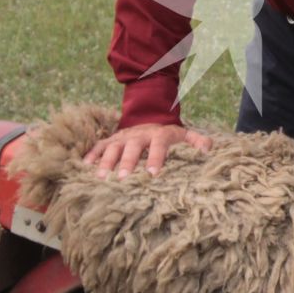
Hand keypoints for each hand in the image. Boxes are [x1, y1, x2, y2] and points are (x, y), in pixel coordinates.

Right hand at [85, 123, 210, 177]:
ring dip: (106, 161)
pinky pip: (99, 146)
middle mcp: (139, 136)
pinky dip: (91, 155)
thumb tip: (209, 149)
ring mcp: (123, 137)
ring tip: (100, 177)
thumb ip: (197, 140)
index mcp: (158, 135)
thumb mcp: (183, 133)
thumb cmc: (167, 132)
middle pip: (132, 148)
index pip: (158, 146)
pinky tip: (84, 166)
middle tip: (122, 178)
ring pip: (113, 148)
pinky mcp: (111, 139)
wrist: (148, 115)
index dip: (156, 158)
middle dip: (127, 162)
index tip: (153, 173)